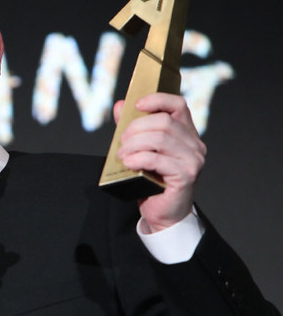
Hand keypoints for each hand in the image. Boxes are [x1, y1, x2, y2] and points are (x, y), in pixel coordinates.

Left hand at [114, 93, 205, 231]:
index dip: (157, 99)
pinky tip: (129, 163)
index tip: (137, 105)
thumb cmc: (153, 184)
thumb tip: (120, 105)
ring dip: (135, 144)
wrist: (164, 215)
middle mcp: (195, 145)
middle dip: (137, 127)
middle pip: (165, 121)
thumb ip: (134, 129)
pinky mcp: (186, 175)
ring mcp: (193, 160)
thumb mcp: (142, 152)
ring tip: (122, 154)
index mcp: (187, 134)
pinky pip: (158, 159)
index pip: (178, 105)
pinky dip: (139, 158)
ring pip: (161, 138)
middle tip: (121, 140)